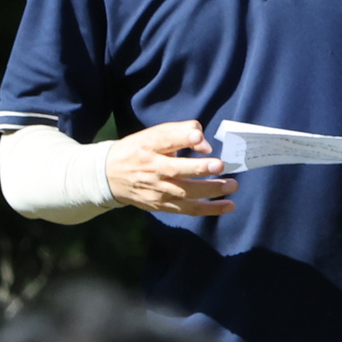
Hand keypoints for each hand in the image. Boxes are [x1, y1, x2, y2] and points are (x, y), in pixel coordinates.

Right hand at [105, 119, 236, 215]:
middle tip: (221, 165)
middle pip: (177, 171)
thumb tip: (204, 143)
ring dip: (210, 192)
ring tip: (232, 186)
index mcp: (149, 147)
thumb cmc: (139, 150)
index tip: (199, 138)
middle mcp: (152, 170)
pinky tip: (227, 205)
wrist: (110, 176)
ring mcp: (157, 191)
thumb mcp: (154, 134)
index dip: (184, 138)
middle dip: (200, 169)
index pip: (165, 139)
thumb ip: (180, 133)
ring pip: (186, 194)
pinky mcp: (161, 206)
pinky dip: (208, 209)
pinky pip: (187, 209)